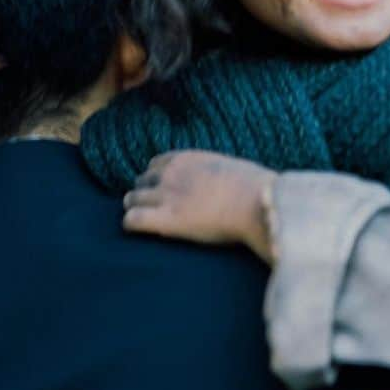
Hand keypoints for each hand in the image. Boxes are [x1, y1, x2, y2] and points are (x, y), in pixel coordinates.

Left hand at [122, 151, 276, 262]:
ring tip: (144, 220)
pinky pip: (132, 219)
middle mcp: (171, 174)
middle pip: (141, 181)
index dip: (156, 179)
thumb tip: (224, 183)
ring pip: (132, 199)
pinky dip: (131, 224)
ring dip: (136, 208)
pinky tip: (139, 230)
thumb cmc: (256, 190)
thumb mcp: (231, 169)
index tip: (162, 191)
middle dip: (144, 194)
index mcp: (186, 159)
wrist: (258, 203)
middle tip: (152, 209)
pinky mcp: (166, 219)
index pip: (156, 164)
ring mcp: (166, 195)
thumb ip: (215, 173)